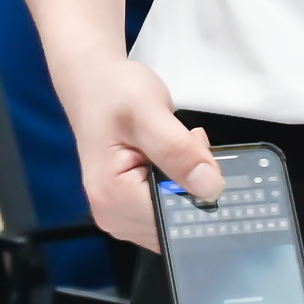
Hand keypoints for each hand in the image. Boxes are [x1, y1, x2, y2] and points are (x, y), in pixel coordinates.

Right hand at [51, 54, 219, 249]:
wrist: (93, 84)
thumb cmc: (113, 93)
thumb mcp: (148, 111)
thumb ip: (178, 150)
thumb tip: (210, 189)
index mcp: (114, 199)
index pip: (176, 218)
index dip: (198, 191)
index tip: (197, 153)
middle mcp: (115, 217)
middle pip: (178, 220)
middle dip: (194, 185)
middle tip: (186, 142)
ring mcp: (121, 216)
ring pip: (178, 215)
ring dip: (189, 183)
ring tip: (177, 145)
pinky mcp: (130, 208)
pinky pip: (169, 209)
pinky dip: (180, 185)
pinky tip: (173, 158)